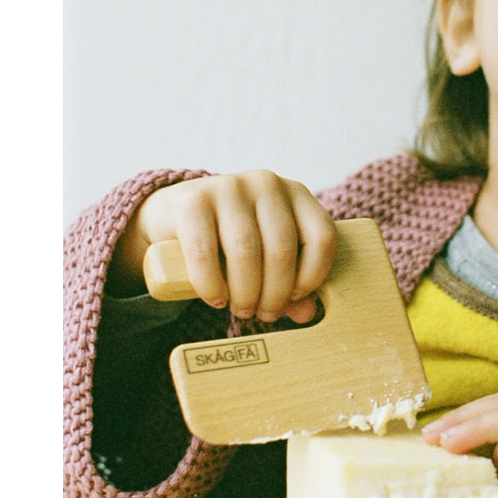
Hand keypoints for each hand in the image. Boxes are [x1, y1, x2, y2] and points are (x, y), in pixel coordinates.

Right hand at [108, 170, 335, 322]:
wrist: (176, 215)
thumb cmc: (233, 241)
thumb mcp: (268, 257)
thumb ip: (292, 284)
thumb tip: (307, 313)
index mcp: (296, 194)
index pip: (322, 236)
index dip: (313, 275)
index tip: (296, 298)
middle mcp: (267, 183)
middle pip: (282, 249)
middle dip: (275, 293)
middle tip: (264, 314)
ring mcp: (229, 186)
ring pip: (246, 251)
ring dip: (245, 292)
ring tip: (241, 309)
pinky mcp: (192, 199)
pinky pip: (204, 252)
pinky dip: (211, 284)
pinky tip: (215, 298)